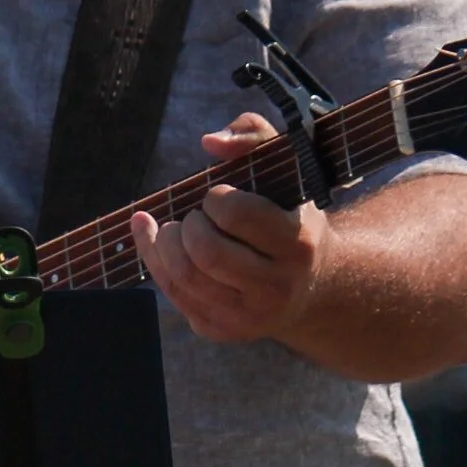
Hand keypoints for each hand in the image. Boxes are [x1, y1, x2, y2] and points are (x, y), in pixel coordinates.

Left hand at [131, 112, 329, 347]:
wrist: (313, 285)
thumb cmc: (291, 215)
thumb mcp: (289, 169)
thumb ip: (254, 135)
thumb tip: (209, 142)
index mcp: (297, 244)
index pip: (236, 214)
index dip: (215, 198)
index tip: (218, 196)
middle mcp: (277, 287)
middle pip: (205, 252)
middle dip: (187, 225)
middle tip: (194, 216)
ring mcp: (249, 316)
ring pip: (184, 277)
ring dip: (165, 243)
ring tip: (175, 228)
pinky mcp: (224, 331)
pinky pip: (175, 296)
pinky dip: (154, 261)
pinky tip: (153, 239)